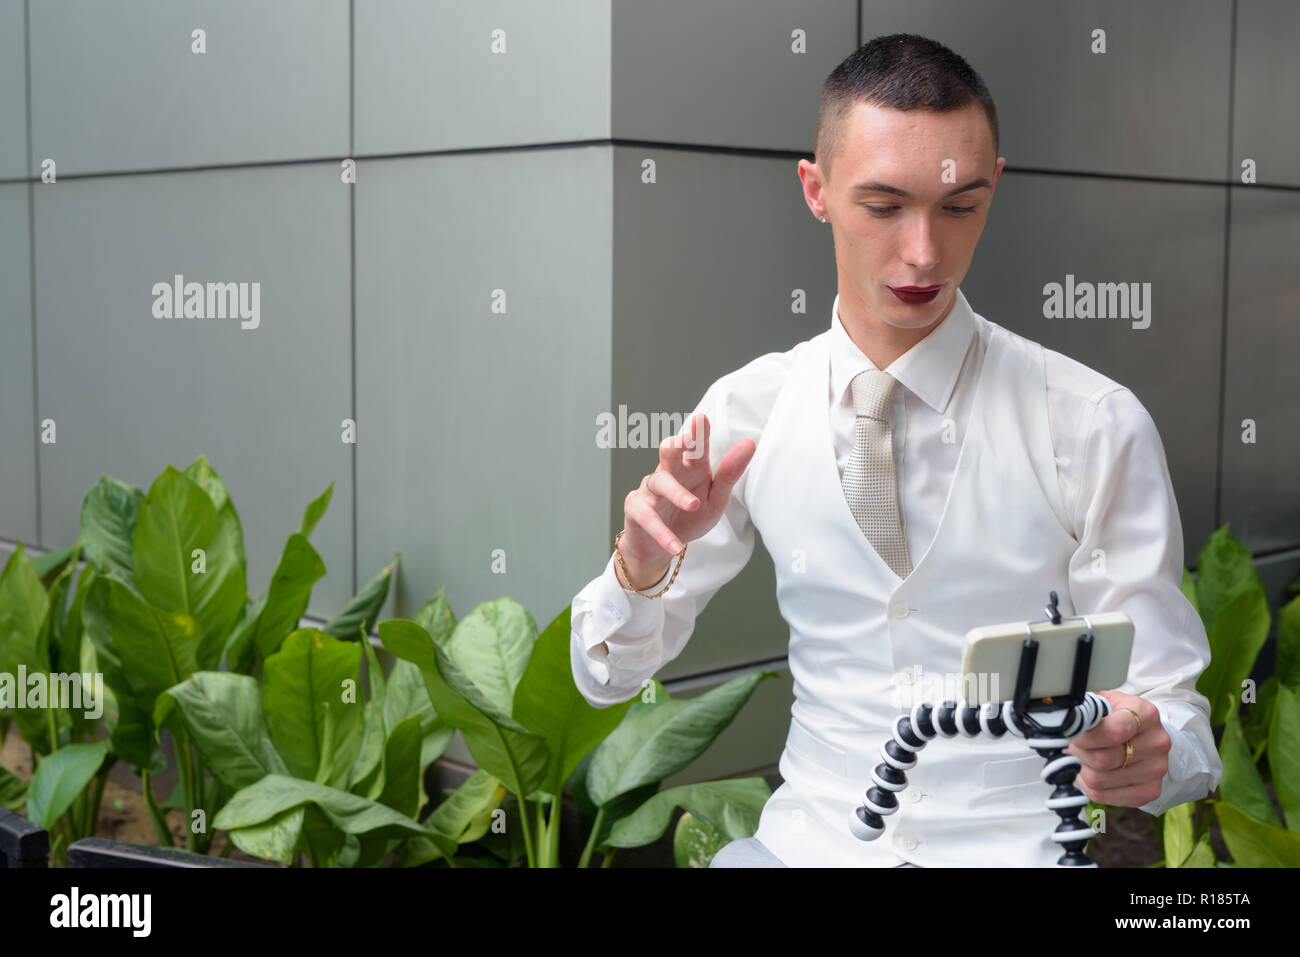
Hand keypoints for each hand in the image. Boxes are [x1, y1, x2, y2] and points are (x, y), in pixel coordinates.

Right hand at [618, 412, 755, 585]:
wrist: (663, 546)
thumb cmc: (691, 516)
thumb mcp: (716, 499)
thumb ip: (729, 474)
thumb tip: (749, 443)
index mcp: (691, 468)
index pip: (695, 447)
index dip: (698, 433)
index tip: (702, 419)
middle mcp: (669, 473)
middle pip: (668, 452)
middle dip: (676, 444)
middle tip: (686, 440)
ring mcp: (650, 489)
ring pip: (660, 483)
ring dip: (677, 493)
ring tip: (693, 506)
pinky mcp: (636, 509)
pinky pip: (647, 517)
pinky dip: (662, 533)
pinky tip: (676, 546)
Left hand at [1066, 690, 1169, 806]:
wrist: (1140, 734)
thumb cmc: (1114, 716)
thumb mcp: (1102, 702)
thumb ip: (1086, 710)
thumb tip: (1066, 723)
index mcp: (1145, 714)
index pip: (1113, 731)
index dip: (1084, 736)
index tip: (1071, 733)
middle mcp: (1156, 742)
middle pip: (1102, 759)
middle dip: (1079, 753)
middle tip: (1075, 745)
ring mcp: (1155, 769)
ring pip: (1098, 780)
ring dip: (1082, 769)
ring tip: (1085, 757)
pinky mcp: (1149, 791)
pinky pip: (1103, 795)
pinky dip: (1089, 786)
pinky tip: (1093, 771)